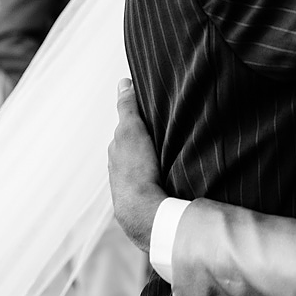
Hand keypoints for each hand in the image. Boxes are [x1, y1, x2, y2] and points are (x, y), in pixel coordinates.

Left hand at [108, 77, 166, 252]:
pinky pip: (154, 183)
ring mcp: (132, 188)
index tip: (160, 115)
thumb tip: (124, 81)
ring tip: (177, 156)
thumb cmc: (136, 171)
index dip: (143, 122)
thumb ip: (127, 108)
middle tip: (173, 134)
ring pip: (146, 167)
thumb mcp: (131, 131)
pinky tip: (175, 177)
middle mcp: (120, 170)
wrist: (143, 214)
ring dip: (157, 162)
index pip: (130, 130)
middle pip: (138, 150)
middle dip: (150, 143)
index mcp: (117, 151)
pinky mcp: (145, 203)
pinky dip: (162, 177)